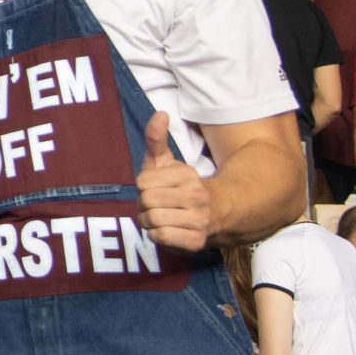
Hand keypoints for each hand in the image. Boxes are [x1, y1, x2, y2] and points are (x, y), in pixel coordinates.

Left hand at [134, 112, 214, 251]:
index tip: (155, 188)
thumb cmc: (179, 187)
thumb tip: (160, 113)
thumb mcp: (166, 162)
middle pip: (146, 201)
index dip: (143, 187)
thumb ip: (156, 139)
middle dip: (144, 205)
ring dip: (148, 222)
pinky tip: (167, 230)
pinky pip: (160, 237)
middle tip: (156, 205)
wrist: (213, 215)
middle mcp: (196, 196)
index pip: (142, 182)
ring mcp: (199, 220)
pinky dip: (156, 235)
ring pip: (151, 219)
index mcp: (187, 174)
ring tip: (161, 218)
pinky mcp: (196, 241)